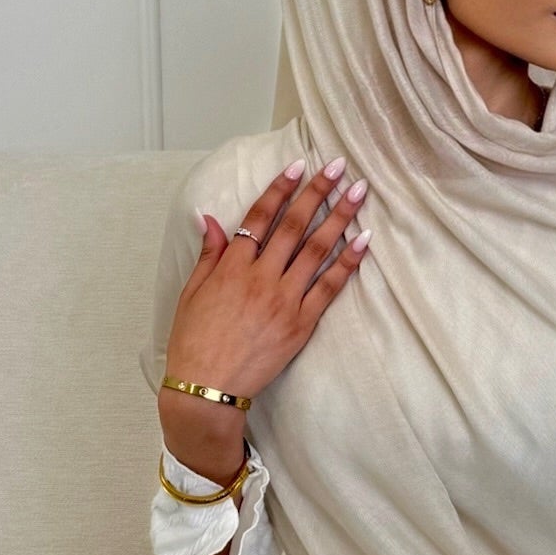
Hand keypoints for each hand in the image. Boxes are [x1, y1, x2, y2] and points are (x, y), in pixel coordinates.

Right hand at [157, 157, 370, 436]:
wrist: (206, 390)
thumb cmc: (193, 341)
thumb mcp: (192, 292)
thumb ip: (209, 254)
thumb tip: (210, 218)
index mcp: (232, 266)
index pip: (260, 216)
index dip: (280, 188)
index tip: (299, 164)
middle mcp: (260, 277)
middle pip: (294, 225)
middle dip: (318, 192)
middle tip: (338, 165)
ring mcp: (284, 300)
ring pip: (316, 250)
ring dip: (340, 217)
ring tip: (359, 191)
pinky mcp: (301, 324)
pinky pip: (329, 287)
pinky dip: (347, 262)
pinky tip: (363, 240)